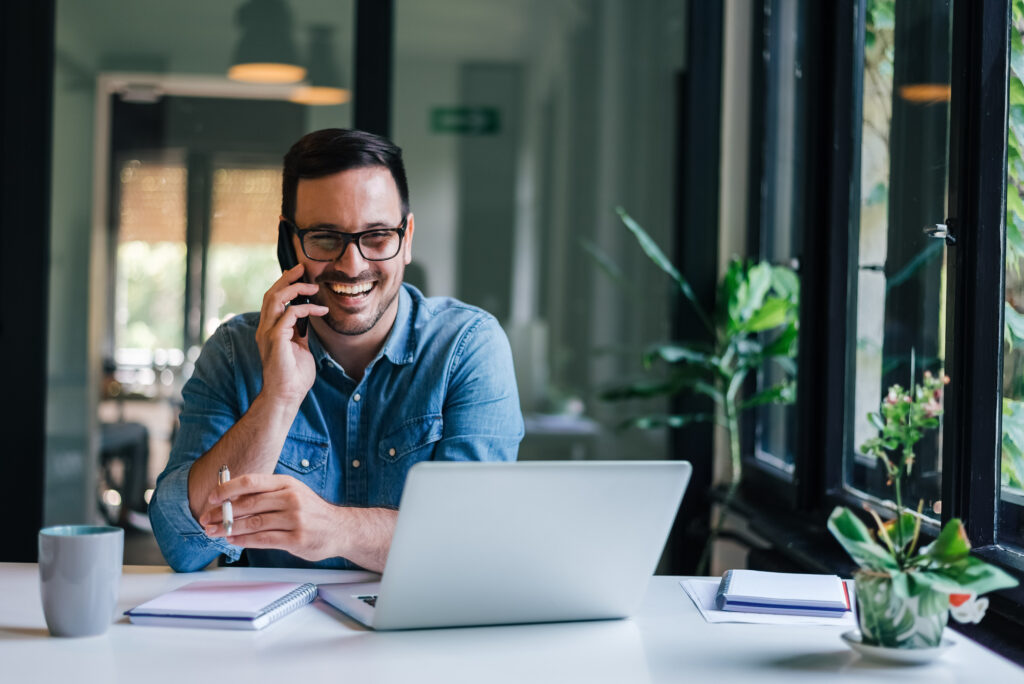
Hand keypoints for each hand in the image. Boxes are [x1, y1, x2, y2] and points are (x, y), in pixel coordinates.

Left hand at [199, 473, 342, 560]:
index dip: (228, 489)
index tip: (211, 498)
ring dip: (229, 529)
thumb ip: (266, 495)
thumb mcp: (292, 493)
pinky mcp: (296, 539)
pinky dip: (244, 541)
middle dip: (223, 513)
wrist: (340, 528)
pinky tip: (233, 541)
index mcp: (287, 483)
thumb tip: (232, 498)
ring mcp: (295, 519)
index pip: (251, 481)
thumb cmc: (311, 511)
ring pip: (253, 523)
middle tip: (206, 519)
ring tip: (214, 532)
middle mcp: (291, 498)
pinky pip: (263, 540)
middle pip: (248, 504)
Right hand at [255, 265, 327, 406]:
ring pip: (275, 299)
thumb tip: (307, 320)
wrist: (286, 396)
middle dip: (286, 278)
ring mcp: (268, 333)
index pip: (272, 300)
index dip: (284, 285)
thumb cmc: (294, 376)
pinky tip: (321, 311)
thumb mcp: (299, 348)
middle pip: (270, 294)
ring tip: (312, 286)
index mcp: (269, 330)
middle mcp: (264, 329)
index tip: (299, 275)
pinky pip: (289, 314)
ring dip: (294, 289)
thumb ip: (299, 333)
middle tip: (302, 268)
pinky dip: (306, 309)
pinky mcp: (275, 339)